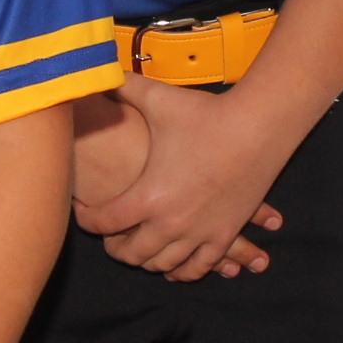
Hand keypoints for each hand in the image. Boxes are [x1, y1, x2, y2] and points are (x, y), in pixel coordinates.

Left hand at [73, 76, 282, 279]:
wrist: (259, 125)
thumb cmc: (207, 114)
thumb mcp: (158, 100)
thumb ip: (122, 88)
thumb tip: (97, 70)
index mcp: (147, 196)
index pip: (103, 222)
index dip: (86, 219)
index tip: (82, 211)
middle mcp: (170, 222)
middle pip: (130, 253)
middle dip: (115, 247)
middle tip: (110, 238)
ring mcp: (200, 233)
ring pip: (163, 265)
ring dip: (147, 261)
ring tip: (139, 249)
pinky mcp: (225, 234)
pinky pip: (198, 268)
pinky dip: (183, 271)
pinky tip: (174, 267)